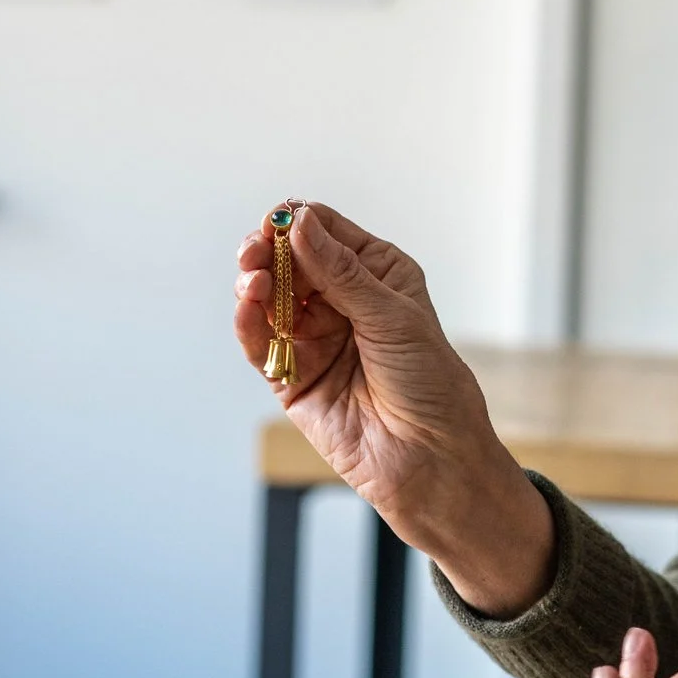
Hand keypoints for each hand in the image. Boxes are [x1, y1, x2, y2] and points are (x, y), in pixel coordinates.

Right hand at [231, 204, 551, 614]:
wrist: (430, 457)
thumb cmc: (430, 383)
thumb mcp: (393, 317)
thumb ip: (341, 273)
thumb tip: (301, 223)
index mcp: (376, 275)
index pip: (327, 234)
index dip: (300, 223)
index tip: (280, 220)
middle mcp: (341, 301)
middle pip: (290, 261)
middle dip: (269, 250)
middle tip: (256, 248)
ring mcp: (313, 338)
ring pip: (269, 298)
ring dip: (254, 282)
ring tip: (254, 278)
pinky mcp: (289, 376)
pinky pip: (260, 342)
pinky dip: (247, 321)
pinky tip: (247, 305)